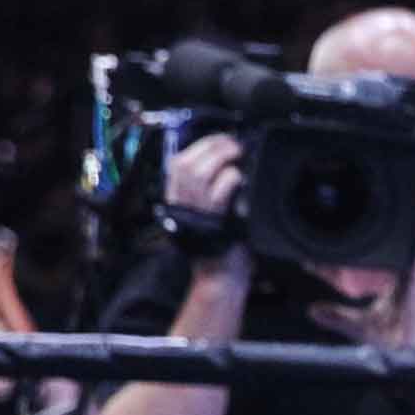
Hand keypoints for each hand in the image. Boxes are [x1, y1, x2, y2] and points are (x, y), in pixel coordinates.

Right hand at [162, 133, 250, 276]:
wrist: (219, 276)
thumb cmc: (220, 243)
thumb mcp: (207, 212)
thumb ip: (209, 189)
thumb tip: (227, 159)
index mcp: (175, 200)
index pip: (177, 163)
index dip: (199, 145)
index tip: (220, 139)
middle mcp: (179, 205)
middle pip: (184, 164)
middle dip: (211, 146)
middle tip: (234, 143)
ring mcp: (193, 213)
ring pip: (198, 174)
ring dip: (222, 157)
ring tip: (238, 154)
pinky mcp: (211, 222)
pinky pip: (218, 193)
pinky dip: (231, 179)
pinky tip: (240, 178)